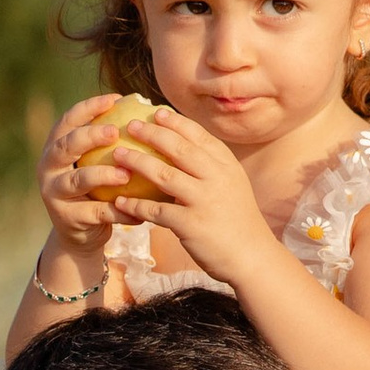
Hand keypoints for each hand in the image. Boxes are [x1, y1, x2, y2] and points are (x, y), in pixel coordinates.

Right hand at [36, 97, 143, 251]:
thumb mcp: (96, 163)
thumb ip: (110, 142)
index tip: (115, 99)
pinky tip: (139, 212)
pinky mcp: (66, 218)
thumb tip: (149, 109)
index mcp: (55, 147)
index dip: (88, 107)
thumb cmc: (96, 190)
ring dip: (103, 174)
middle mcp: (48, 167)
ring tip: (126, 174)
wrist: (79, 235)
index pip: (68, 120)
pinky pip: (96, 213)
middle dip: (90, 136)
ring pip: (78, 180)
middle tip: (115, 132)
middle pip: (66, 146)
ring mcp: (54, 193)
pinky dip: (119, 211)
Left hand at [100, 109, 279, 290]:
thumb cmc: (237, 219)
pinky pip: (156, 210)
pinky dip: (135, 205)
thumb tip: (181, 145)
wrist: (252, 256)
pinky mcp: (191, 224)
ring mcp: (204, 201)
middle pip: (179, 149)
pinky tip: (119, 201)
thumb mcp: (231, 184)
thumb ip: (210, 167)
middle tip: (130, 126)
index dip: (176, 122)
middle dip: (152, 134)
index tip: (156, 112)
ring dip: (138, 162)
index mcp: (226, 166)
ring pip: (164, 175)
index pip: (199, 136)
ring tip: (118, 155)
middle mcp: (216, 178)